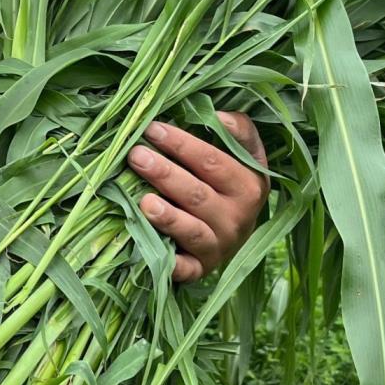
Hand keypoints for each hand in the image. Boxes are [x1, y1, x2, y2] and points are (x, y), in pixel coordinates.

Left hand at [127, 110, 268, 284]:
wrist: (240, 237)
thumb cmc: (231, 186)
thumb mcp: (246, 157)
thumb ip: (239, 131)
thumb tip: (220, 115)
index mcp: (249, 185)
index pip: (213, 162)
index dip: (183, 144)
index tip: (153, 128)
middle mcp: (238, 218)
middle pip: (197, 194)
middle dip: (165, 173)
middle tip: (135, 155)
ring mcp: (220, 245)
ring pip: (191, 230)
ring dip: (167, 216)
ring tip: (143, 201)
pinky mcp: (202, 269)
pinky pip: (185, 269)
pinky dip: (169, 263)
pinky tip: (146, 250)